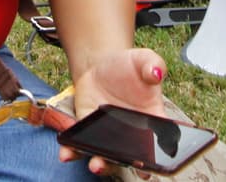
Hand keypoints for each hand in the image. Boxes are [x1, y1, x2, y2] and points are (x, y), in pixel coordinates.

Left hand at [60, 48, 167, 173]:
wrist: (100, 64)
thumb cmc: (127, 64)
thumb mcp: (143, 58)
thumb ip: (153, 64)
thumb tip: (157, 73)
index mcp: (151, 116)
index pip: (159, 138)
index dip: (159, 153)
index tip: (155, 164)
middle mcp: (131, 131)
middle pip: (132, 154)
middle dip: (129, 163)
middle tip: (130, 167)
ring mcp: (108, 133)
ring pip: (106, 155)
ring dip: (101, 163)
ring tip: (96, 165)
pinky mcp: (87, 128)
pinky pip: (80, 143)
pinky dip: (73, 150)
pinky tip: (67, 152)